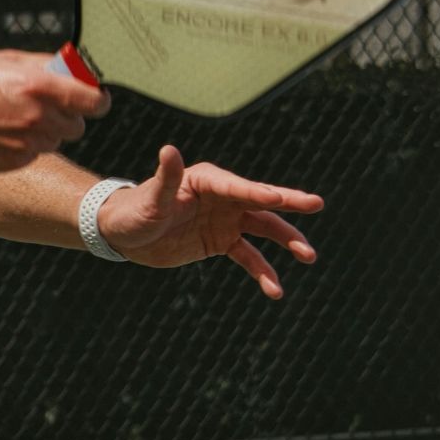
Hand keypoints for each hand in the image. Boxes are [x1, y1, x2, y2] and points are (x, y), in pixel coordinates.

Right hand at [0, 51, 111, 173]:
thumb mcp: (6, 60)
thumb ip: (44, 65)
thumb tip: (72, 69)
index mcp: (40, 86)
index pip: (95, 101)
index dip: (97, 100)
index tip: (92, 99)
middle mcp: (39, 117)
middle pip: (78, 125)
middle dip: (67, 116)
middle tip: (44, 106)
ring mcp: (29, 142)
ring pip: (56, 140)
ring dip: (45, 131)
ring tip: (14, 118)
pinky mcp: (16, 161)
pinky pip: (35, 153)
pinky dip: (26, 145)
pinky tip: (2, 133)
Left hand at [97, 145, 322, 298]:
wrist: (123, 233)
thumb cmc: (134, 210)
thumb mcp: (150, 198)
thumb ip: (165, 177)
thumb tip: (169, 149)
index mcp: (207, 180)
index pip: (237, 187)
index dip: (257, 192)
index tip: (278, 198)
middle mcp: (222, 197)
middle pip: (261, 201)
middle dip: (289, 203)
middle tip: (317, 204)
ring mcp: (225, 220)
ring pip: (263, 229)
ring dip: (286, 241)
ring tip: (309, 255)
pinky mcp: (221, 242)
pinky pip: (248, 256)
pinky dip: (262, 272)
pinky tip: (275, 290)